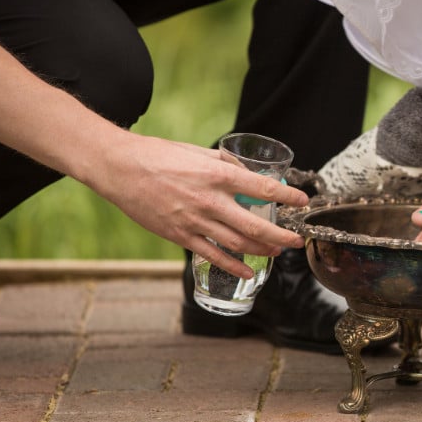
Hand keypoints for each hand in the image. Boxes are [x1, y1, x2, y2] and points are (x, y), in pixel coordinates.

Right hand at [87, 133, 307, 278]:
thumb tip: (245, 170)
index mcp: (217, 174)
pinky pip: (212, 254)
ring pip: (237, 243)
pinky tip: (247, 270)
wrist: (119, 168)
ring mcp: (194, 221)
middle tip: (297, 239)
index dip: (288, 196)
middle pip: (255, 224)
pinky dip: (233, 265)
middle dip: (281, 234)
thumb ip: (223, 163)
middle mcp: (210, 200)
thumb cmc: (157, 155)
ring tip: (277, 251)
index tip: (303, 201)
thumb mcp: (197, 151)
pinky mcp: (180, 235)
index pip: (263, 188)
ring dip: (262, 249)